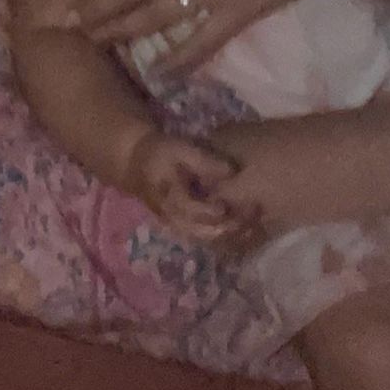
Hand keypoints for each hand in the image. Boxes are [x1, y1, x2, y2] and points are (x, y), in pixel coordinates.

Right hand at [123, 131, 254, 242]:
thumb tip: (231, 171)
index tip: (234, 206)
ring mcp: (176, 226)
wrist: (137, 164)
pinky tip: (242, 230)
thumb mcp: (181, 149)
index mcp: (170, 198)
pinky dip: (223, 238)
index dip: (213, 212)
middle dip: (227, 229)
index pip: (193, 212)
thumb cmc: (162, 153)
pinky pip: (203, 239)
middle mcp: (172, 218)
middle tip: (251, 218)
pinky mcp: (181, 228)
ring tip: (252, 226)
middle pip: (201, 233)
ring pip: (204, 240)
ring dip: (228, 237)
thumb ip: (205, 161)